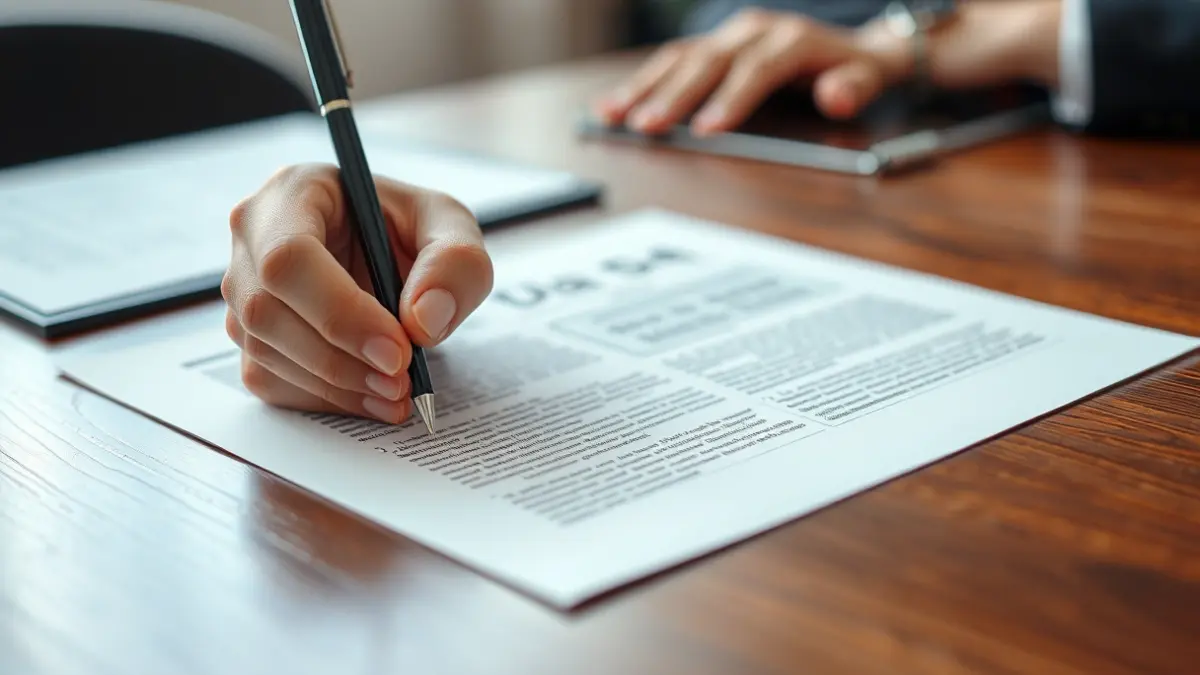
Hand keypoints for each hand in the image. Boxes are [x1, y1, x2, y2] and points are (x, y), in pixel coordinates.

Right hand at [221, 164, 493, 422]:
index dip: (340, 312)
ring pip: (265, 351)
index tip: (396, 350)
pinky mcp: (253, 335)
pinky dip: (324, 400)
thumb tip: (423, 321)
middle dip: (340, 358)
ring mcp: (244, 290)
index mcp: (294, 192)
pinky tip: (371, 398)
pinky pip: (270, 379)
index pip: (289, 257)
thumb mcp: (451, 227)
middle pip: (266, 310)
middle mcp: (253, 238)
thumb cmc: (412, 229)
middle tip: (400, 381)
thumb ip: (455, 264)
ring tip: (396, 392)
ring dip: (335, 385)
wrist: (396, 256)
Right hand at [594, 2, 1060, 136]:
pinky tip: (609, 105)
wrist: (857, 47)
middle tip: (645, 127)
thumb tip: (836, 96)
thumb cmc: (859, 70)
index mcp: (792, 39)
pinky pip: (671, 62)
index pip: (757, 69)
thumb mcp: (871, 78)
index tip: (708, 128)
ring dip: (644, 88)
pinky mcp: (711, 48)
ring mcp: (728, 37)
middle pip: (708, 62)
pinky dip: (641, 83)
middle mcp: (754, 31)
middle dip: (674, 96)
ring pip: (680, 58)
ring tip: (611, 116)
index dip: (732, 98)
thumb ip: (856, 87)